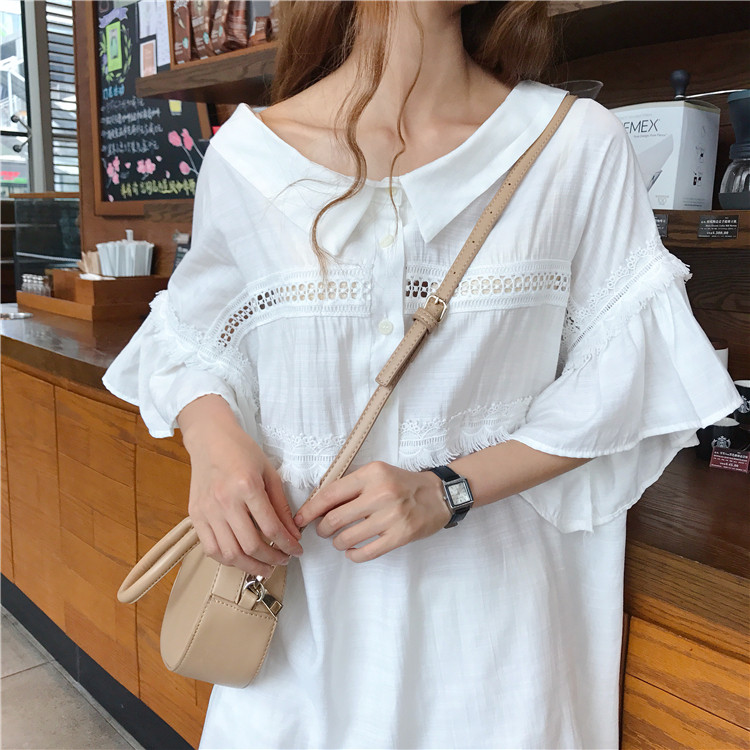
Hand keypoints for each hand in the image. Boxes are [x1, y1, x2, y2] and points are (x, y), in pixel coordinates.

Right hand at [179, 396, 302, 577]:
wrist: (210, 439)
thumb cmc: (242, 451)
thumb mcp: (269, 473)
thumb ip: (281, 505)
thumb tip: (292, 533)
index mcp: (247, 487)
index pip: (271, 527)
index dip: (287, 544)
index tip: (297, 551)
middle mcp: (225, 501)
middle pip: (250, 545)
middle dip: (272, 559)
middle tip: (283, 561)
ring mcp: (207, 510)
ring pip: (229, 553)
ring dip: (250, 566)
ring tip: (265, 567)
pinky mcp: (195, 516)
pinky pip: (210, 548)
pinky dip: (227, 560)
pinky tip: (241, 559)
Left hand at [293, 461, 450, 561]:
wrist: (437, 495)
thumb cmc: (401, 484)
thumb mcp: (377, 473)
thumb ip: (351, 486)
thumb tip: (318, 505)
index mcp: (371, 474)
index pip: (330, 494)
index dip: (310, 509)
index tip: (300, 519)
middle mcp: (380, 493)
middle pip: (335, 519)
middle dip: (322, 529)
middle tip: (323, 531)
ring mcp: (391, 516)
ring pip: (347, 537)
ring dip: (337, 542)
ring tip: (339, 540)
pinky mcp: (400, 536)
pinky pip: (366, 552)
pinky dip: (353, 554)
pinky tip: (352, 551)